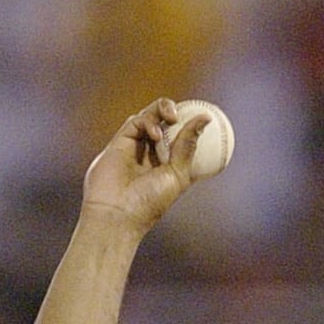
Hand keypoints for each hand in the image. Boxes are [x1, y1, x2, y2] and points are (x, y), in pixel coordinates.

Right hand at [80, 100, 213, 231]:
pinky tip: (156, 135)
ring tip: (173, 118)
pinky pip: (135, 121)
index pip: (181, 138)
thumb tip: (204, 119)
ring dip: (162, 110)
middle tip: (185, 115)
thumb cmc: (150, 201)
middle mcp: (151, 153)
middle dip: (176, 112)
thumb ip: (188, 146)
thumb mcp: (178, 174)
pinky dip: (148, 122)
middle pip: (165, 123)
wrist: (118, 213)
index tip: (206, 118)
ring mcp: (135, 146)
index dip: (191, 126)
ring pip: (150, 116)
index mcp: (168, 165)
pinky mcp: (120, 141)